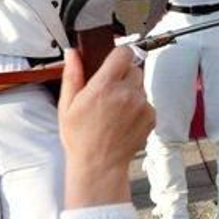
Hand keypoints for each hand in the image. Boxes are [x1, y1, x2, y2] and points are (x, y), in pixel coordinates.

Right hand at [58, 47, 153, 208]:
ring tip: (114, 108)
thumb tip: (73, 53)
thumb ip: (72, 75)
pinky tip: (123, 118)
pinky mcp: (151, 116)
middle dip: (122, 74)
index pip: (123, 53)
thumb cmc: (81, 138)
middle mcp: (127, 93)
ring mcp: (142, 105)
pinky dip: (138, 105)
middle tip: (108, 90)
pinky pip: (147, 101)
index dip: (118, 54)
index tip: (112, 60)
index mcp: (104, 87)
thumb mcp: (67, 105)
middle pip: (133, 68)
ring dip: (131, 90)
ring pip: (140, 84)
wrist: (99, 165)